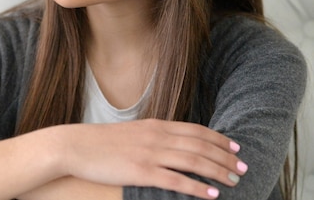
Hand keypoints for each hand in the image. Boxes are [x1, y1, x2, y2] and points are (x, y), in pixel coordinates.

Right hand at [54, 119, 246, 198]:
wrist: (75, 145)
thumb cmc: (100, 142)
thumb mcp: (131, 133)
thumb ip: (152, 136)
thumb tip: (171, 144)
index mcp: (154, 125)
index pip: (195, 130)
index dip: (218, 138)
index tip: (235, 147)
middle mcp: (156, 136)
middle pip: (200, 145)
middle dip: (225, 156)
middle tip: (243, 167)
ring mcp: (149, 154)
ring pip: (193, 161)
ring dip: (217, 171)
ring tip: (234, 180)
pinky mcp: (141, 171)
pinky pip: (176, 180)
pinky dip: (197, 187)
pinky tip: (212, 194)